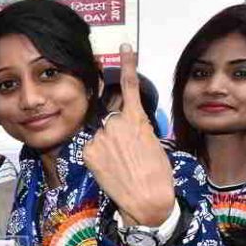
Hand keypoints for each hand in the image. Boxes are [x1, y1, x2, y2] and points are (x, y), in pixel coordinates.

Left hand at [84, 46, 174, 226]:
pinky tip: (110, 169)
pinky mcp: (88, 151)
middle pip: (109, 119)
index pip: (130, 86)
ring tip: (121, 165)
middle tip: (127, 154)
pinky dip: (98, 157)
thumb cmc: (157, 174)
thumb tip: (127, 128)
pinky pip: (91, 148)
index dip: (127, 64)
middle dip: (115, 132)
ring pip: (100, 135)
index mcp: (136, 119)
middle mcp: (115, 123)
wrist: (147, 199)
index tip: (124, 46)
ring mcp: (99, 137)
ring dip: (107, 146)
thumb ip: (137, 128)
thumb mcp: (153, 143)